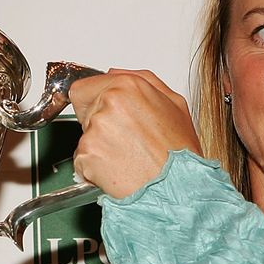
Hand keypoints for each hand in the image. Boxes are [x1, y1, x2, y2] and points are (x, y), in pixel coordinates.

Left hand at [67, 69, 200, 198]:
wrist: (177, 189)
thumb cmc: (180, 154)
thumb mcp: (174, 105)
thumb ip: (142, 81)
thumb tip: (114, 73)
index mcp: (128, 86)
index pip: (84, 88)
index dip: (92, 102)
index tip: (100, 114)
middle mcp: (108, 103)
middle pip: (83, 112)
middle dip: (98, 126)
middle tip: (126, 142)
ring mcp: (95, 129)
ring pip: (84, 137)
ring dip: (98, 149)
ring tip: (127, 158)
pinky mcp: (87, 155)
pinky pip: (82, 161)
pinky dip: (94, 169)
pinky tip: (118, 171)